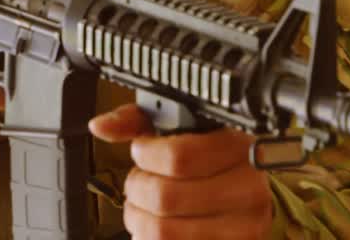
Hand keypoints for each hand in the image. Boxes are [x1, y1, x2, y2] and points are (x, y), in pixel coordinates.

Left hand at [89, 104, 273, 238]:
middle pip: (165, 197)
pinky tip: (157, 227)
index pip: (178, 156)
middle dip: (137, 189)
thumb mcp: (183, 131)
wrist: (246, 199)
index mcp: (239, 148)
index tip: (142, 152)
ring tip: (144, 208)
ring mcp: (243, 228)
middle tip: (139, 183)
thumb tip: (100, 125)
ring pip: (163, 231)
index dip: (145, 155)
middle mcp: (248, 189)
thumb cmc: (209, 162)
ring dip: (138, 219)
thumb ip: (140, 121)